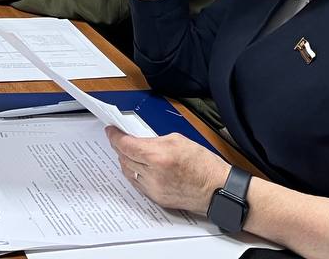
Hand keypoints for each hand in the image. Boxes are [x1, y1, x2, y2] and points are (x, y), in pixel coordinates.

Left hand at [107, 130, 229, 215]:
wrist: (218, 190)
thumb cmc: (204, 165)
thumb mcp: (178, 140)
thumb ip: (154, 139)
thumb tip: (138, 139)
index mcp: (158, 156)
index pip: (126, 145)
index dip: (115, 136)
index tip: (111, 130)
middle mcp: (153, 174)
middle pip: (124, 158)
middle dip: (118, 146)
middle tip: (118, 138)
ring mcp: (154, 189)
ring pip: (128, 172)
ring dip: (124, 160)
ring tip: (127, 151)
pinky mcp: (157, 198)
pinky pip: (137, 184)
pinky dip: (133, 173)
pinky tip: (136, 166)